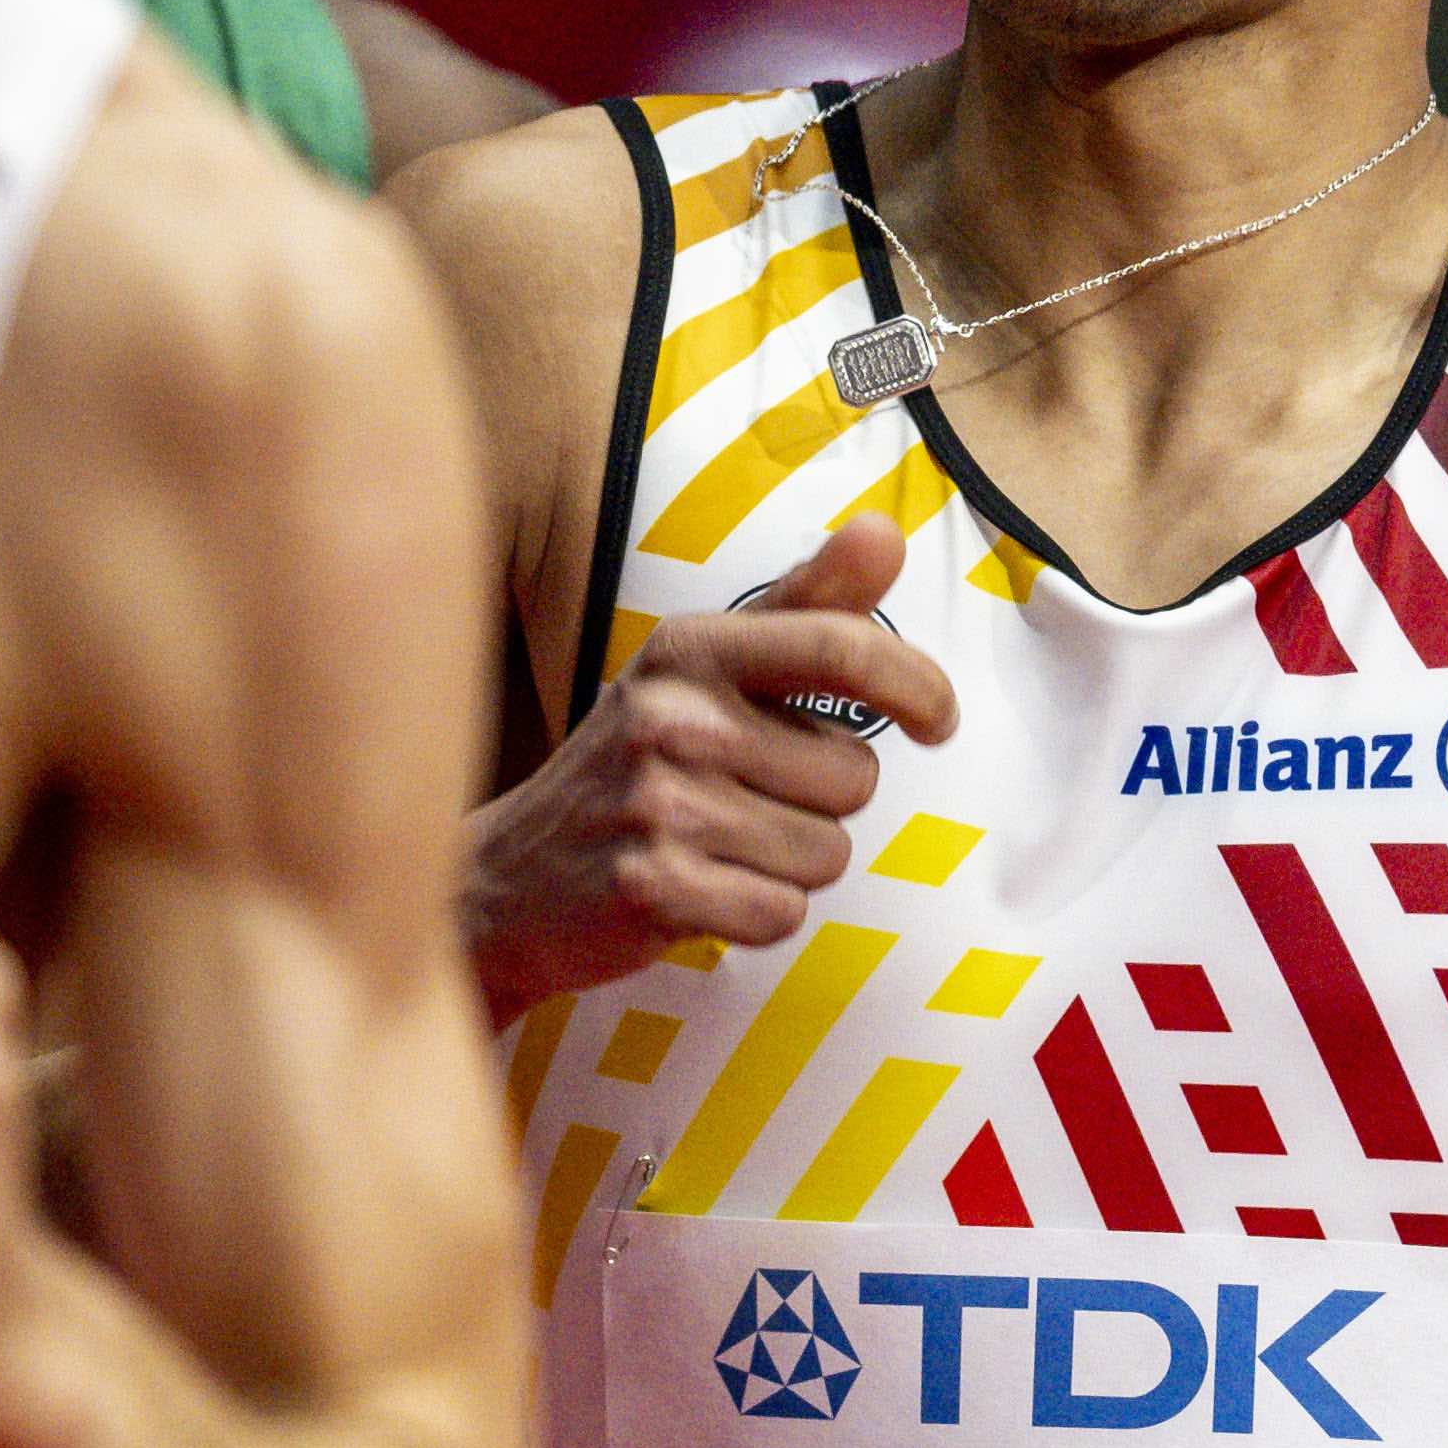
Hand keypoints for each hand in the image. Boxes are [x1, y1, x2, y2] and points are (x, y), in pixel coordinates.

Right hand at [463, 513, 960, 1016]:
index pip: (840, 649)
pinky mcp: (653, 888)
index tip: (937, 722)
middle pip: (853, 777)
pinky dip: (757, 916)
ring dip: (789, 864)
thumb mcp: (704, 670)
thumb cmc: (636, 765)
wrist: (510, 876)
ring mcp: (657, 804)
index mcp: (689, 649)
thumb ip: (807, 605)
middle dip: (821, 803)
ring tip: (717, 847)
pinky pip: (783, 914)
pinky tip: (700, 893)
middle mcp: (670, 716)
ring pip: (826, 854)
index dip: (917, 685)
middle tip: (745, 801)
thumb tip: (885, 531)